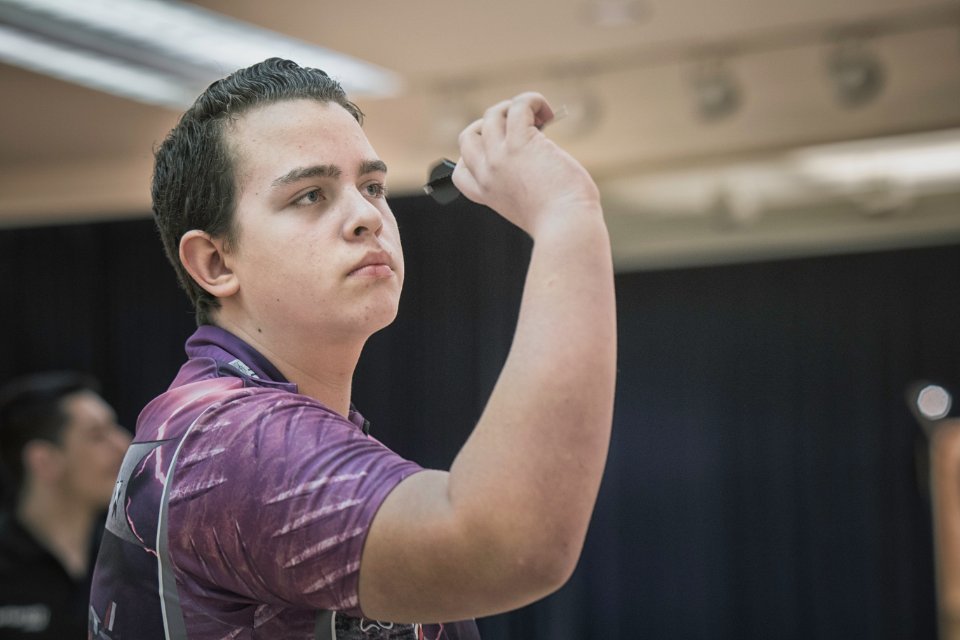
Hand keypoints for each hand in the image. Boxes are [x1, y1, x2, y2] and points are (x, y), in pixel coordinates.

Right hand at [451, 92, 600, 235]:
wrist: (567, 227)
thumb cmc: (560, 221)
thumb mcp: (530, 205)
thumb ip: (523, 184)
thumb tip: (539, 150)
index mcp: (487, 194)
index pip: (461, 171)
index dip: (477, 155)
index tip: (502, 153)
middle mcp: (487, 174)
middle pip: (469, 136)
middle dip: (492, 126)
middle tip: (522, 131)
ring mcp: (500, 158)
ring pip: (492, 115)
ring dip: (514, 108)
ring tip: (540, 119)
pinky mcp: (522, 143)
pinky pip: (518, 107)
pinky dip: (532, 101)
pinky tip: (548, 113)